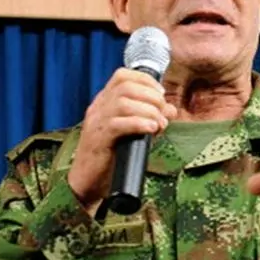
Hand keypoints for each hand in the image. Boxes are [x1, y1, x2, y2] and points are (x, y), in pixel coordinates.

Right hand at [67, 68, 177, 215]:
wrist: (88, 183)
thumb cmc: (112, 157)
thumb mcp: (134, 132)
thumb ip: (151, 118)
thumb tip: (171, 109)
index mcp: (105, 102)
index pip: (122, 76)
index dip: (145, 80)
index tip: (161, 94)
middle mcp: (98, 108)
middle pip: (126, 86)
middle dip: (151, 97)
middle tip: (163, 113)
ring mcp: (96, 123)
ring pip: (123, 103)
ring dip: (149, 111)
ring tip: (159, 125)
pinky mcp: (98, 139)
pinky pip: (118, 124)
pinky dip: (139, 124)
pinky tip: (152, 130)